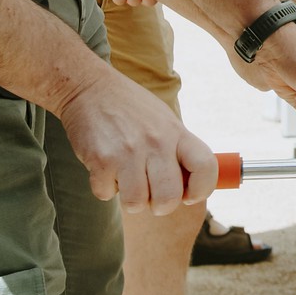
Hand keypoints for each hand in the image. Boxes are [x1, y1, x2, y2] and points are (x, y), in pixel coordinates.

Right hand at [56, 68, 217, 212]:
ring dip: (131, 200)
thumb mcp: (164, 121)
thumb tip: (190, 187)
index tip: (190, 195)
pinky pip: (106, 194)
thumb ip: (178, 150)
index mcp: (177, 132)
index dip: (203, 189)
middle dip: (161, 206)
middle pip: (169, 197)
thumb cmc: (131, 109)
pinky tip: (106, 170)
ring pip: (137, 203)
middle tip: (152, 195)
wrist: (90, 89)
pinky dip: (105, 188)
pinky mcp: (101, 159)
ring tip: (128, 182)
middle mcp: (156, 142)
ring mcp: (128, 152)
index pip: (206, 166)